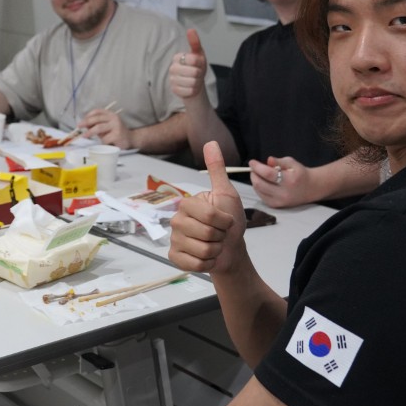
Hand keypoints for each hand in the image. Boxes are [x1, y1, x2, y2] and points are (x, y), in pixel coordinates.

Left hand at [79, 107, 131, 147]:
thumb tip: (84, 125)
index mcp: (110, 114)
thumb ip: (97, 125)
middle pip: (97, 119)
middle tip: (79, 126)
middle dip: (86, 122)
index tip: (82, 121)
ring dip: (90, 132)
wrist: (130, 139)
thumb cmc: (115, 133)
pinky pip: (105, 139)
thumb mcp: (106, 127)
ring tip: (84, 136)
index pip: (97, 111)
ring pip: (99, 128)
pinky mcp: (117, 135)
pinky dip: (102, 142)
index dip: (88, 115)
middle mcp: (114, 118)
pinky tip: (104, 143)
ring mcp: (116, 126)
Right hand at [167, 29, 207, 100]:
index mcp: (177, 57)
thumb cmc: (196, 67)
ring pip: (192, 83)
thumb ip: (194, 42)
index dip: (200, 63)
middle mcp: (172, 68)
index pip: (193, 60)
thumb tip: (191, 29)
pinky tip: (190, 87)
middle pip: (194, 72)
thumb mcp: (198, 54)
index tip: (198, 63)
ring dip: (197, 82)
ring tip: (194, 80)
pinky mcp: (174, 90)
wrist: (194, 83)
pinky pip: (189, 91)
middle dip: (199, 74)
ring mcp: (172, 80)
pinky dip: (193, 90)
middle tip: (197, 73)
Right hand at [168, 142, 246, 274]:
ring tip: (214, 246)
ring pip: (202, 250)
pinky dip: (206, 264)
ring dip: (215, 251)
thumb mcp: (226, 194)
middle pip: (207, 233)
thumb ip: (217, 170)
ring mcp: (174, 239)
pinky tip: (206, 258)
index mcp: (187, 204)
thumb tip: (211, 142)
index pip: (209, 215)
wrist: (231, 248)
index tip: (225, 221)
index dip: (224, 221)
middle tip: (219, 235)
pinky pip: (193, 264)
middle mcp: (176, 220)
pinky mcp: (175, 257)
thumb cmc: (229, 220)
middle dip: (221, 237)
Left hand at [249, 156, 312, 208]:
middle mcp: (284, 193)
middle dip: (253, 174)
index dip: (257, 167)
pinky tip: (263, 183)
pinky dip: (258, 188)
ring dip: (255, 181)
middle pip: (260, 184)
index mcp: (289, 180)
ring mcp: (279, 201)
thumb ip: (279, 161)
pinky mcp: (276, 206)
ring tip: (259, 174)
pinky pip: (261, 196)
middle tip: (254, 168)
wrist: (310, 188)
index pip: (268, 174)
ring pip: (258, 190)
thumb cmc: (300, 173)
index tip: (252, 162)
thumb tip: (268, 160)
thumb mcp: (292, 163)